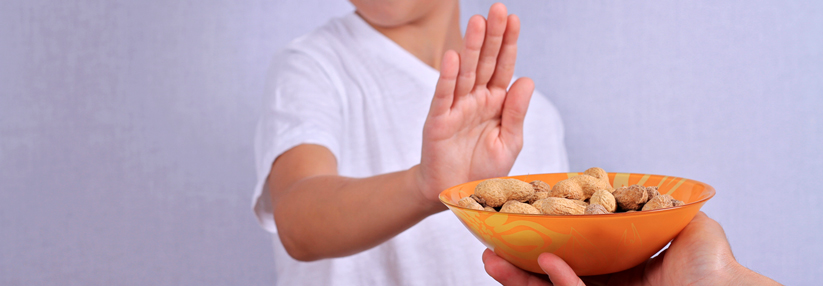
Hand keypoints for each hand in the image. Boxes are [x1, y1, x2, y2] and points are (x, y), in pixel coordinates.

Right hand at [416, 3, 533, 201]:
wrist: (455, 193)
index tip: (514, 20)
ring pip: (466, 73)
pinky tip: (454, 57)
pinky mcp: (437, 121)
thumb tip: (526, 78)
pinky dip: (448, 77)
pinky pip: (444, 96)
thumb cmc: (482, 168)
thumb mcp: (509, 142)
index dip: (508, 44)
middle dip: (492, 36)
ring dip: (471, 47)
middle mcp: (475, 100)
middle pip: (485, 62)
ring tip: (478, 22)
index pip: (503, 67)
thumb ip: (516, 112)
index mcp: (495, 103)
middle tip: (498, 9)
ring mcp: (455, 108)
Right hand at [482, 212, 781, 284]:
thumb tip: (639, 186)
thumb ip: (660, 206)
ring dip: (522, 277)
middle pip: (553, 275)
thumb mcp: (689, 225)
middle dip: (517, 264)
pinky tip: (547, 263)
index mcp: (623, 267)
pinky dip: (561, 282)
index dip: (543, 242)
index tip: (517, 225)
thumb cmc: (720, 267)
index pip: (573, 255)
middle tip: (489, 249)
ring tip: (493, 261)